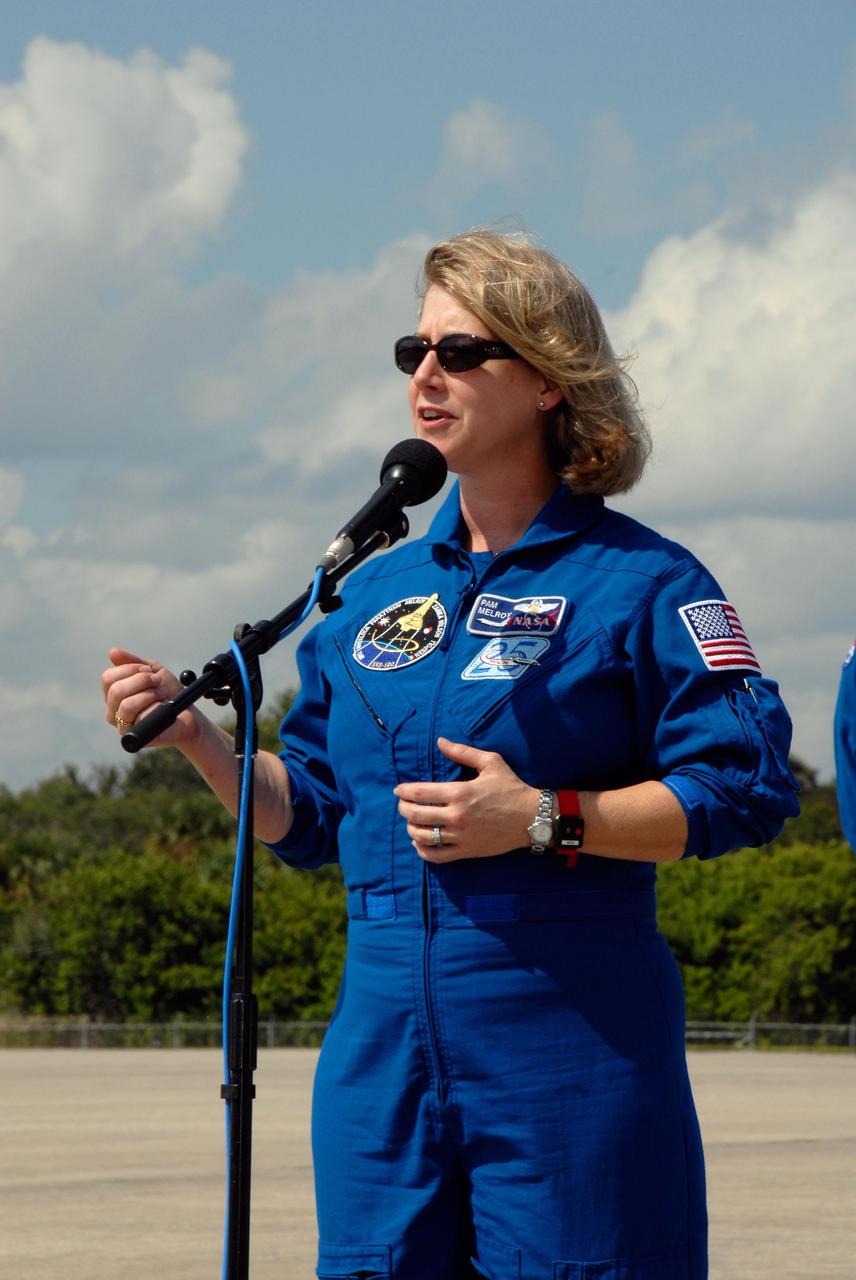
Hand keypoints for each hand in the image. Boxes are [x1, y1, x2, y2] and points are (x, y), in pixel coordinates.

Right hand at [101, 647, 201, 749]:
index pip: (108, 678)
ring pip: (126, 704)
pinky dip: (156, 708)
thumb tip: (112, 651)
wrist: (188, 715)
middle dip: (142, 680)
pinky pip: (140, 718)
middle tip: (158, 681)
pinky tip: (163, 708)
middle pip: (116, 690)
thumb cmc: (169, 693)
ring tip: (162, 695)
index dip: (130, 669)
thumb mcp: (153, 671)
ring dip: (149, 694)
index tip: (148, 670)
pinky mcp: (134, 738)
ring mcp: (122, 726)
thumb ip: (133, 662)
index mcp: (114, 695)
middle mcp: (113, 711)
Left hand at [394, 737, 538, 861]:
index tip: (399, 790)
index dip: (404, 791)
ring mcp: (461, 836)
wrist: (532, 817)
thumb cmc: (512, 788)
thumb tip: (440, 741)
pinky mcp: (467, 851)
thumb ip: (462, 751)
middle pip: (416, 815)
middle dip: (403, 809)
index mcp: (460, 792)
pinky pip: (436, 855)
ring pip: (423, 836)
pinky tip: (420, 842)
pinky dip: (422, 850)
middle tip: (402, 805)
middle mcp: (457, 816)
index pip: (420, 793)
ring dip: (410, 829)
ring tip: (411, 822)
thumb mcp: (490, 762)